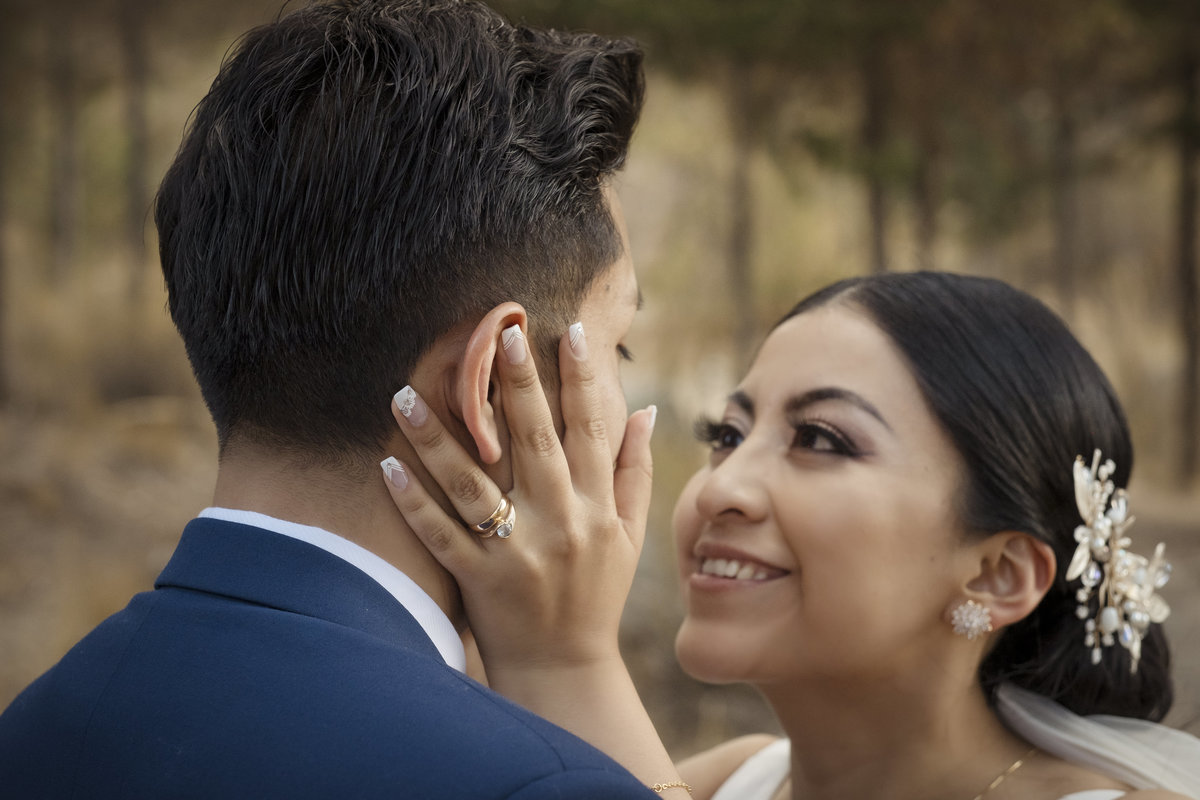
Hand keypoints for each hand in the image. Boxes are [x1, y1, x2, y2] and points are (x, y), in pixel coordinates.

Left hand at [381, 321, 654, 675]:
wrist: (565, 671)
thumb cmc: (598, 594)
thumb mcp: (630, 536)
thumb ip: (636, 472)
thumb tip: (645, 411)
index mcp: (597, 508)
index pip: (591, 430)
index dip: (582, 378)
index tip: (569, 331)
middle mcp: (560, 524)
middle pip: (534, 443)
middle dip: (518, 385)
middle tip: (500, 334)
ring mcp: (516, 553)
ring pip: (471, 484)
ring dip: (436, 437)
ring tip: (405, 392)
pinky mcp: (478, 580)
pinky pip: (439, 535)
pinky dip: (412, 502)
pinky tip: (386, 466)